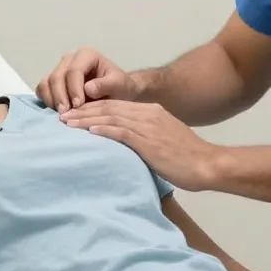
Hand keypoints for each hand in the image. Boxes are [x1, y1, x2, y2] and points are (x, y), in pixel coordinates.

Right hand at [37, 48, 136, 111]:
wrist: (117, 94)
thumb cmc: (119, 87)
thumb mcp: (119, 85)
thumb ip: (106, 85)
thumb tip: (88, 88)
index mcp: (86, 55)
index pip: (74, 70)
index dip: (74, 88)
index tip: (78, 105)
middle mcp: (70, 59)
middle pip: (57, 76)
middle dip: (60, 96)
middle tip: (66, 113)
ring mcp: (59, 70)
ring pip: (47, 82)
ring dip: (52, 99)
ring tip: (62, 114)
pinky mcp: (53, 82)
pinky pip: (42, 89)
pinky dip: (46, 100)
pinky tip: (56, 111)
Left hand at [61, 100, 220, 190]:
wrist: (207, 164)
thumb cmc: (188, 158)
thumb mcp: (165, 141)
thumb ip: (146, 138)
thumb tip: (127, 146)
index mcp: (152, 112)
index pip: (116, 106)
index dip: (93, 108)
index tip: (75, 114)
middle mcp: (148, 114)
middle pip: (109, 108)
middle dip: (83, 111)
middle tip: (62, 116)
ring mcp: (149, 126)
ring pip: (111, 117)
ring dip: (86, 119)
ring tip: (67, 123)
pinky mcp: (149, 141)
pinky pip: (122, 132)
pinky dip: (104, 130)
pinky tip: (89, 132)